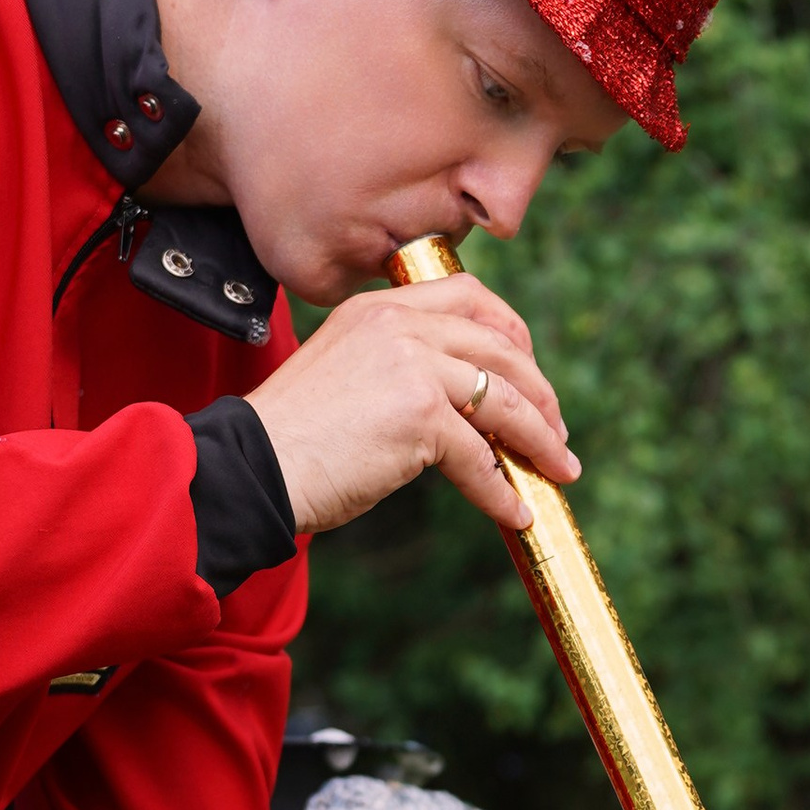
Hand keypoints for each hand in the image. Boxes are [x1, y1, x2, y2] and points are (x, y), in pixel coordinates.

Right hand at [243, 280, 576, 537]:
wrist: (251, 467)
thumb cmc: (291, 436)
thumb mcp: (345, 374)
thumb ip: (397, 368)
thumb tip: (461, 406)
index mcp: (379, 308)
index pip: (467, 296)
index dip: (511, 332)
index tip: (528, 369)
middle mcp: (399, 325)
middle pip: (500, 347)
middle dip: (539, 392)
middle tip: (555, 430)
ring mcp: (412, 365)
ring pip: (503, 400)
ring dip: (539, 440)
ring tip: (558, 470)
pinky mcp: (420, 415)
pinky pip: (481, 458)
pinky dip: (502, 491)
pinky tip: (515, 513)